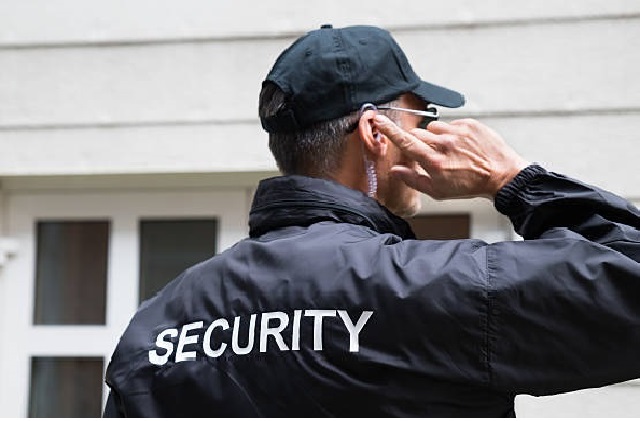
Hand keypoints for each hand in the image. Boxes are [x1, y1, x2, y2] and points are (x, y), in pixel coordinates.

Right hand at [375, 116, 529, 199]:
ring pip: (433, 128)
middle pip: (417, 134)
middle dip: (418, 142)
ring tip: (449, 150)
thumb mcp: (438, 191)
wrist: (501, 176)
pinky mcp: (469, 124)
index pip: (405, 142)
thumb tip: (395, 171)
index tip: (379, 120)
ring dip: (436, 137)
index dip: (390, 131)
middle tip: (430, 154)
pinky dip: (452, 133)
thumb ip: (413, 179)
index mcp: (434, 161)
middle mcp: (444, 144)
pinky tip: (461, 146)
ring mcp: (457, 132)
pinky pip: (451, 124)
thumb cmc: (469, 186)